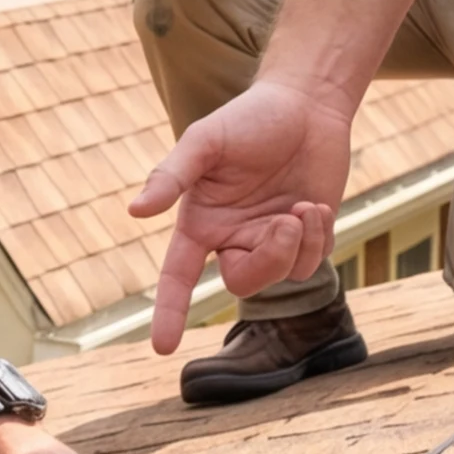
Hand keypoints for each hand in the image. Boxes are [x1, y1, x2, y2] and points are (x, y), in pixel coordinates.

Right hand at [128, 76, 350, 351]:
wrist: (306, 106)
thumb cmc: (249, 118)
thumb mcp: (206, 141)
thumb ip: (172, 176)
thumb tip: (135, 211)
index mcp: (200, 222)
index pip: (178, 277)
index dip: (169, 312)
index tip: (162, 348)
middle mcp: (232, 238)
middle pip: (244, 283)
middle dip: (269, 259)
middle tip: (285, 223)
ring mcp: (270, 240)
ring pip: (284, 275)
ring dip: (299, 242)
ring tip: (304, 205)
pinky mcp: (306, 237)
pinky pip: (312, 261)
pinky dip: (318, 236)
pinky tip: (315, 206)